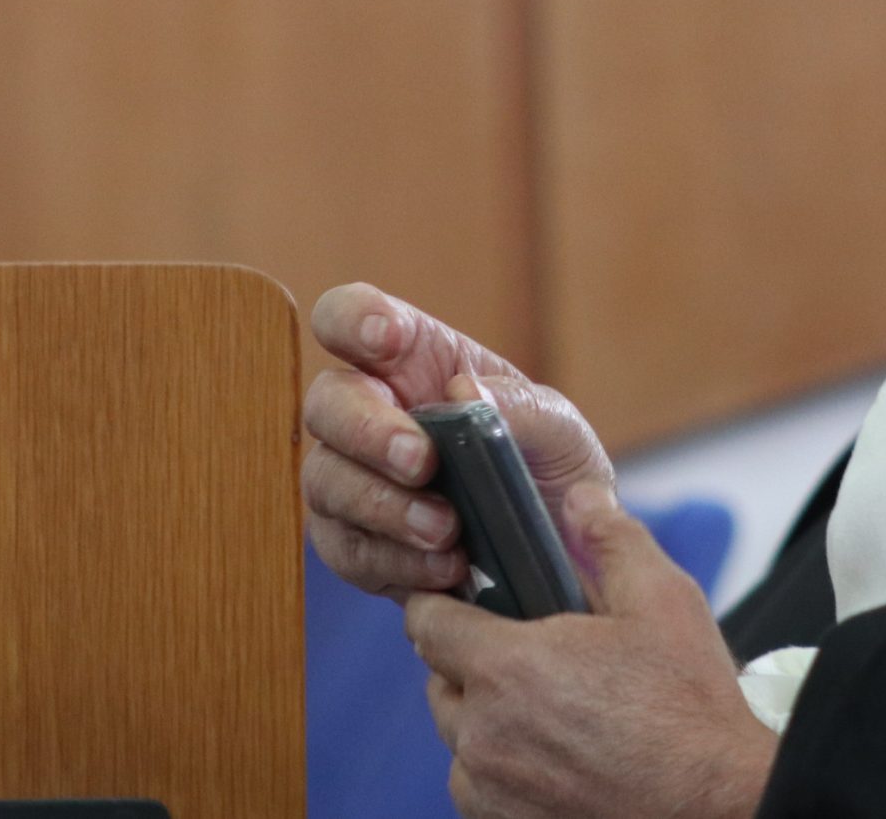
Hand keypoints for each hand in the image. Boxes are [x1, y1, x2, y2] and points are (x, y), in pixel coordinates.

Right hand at [301, 282, 613, 597]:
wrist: (562, 560)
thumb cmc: (551, 471)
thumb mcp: (560, 430)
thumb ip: (520, 406)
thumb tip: (462, 393)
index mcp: (414, 362)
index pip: (351, 318)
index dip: (354, 319)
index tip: (384, 339)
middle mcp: (371, 414)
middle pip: (326, 402)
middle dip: (367, 430)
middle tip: (421, 461)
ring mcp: (354, 480)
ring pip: (324, 479)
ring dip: (382, 505)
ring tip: (446, 529)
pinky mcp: (357, 545)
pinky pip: (345, 550)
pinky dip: (394, 560)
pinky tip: (444, 567)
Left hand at [408, 482, 777, 818]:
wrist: (717, 805)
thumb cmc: (691, 709)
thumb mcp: (663, 599)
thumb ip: (612, 537)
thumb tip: (579, 498)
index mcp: (508, 667)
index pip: (427, 623)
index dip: (441, 603)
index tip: (464, 599)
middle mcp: (484, 733)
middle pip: (438, 681)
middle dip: (469, 661)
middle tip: (527, 654)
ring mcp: (491, 788)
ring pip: (457, 739)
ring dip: (484, 719)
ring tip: (545, 707)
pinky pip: (478, 787)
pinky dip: (500, 768)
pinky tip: (550, 752)